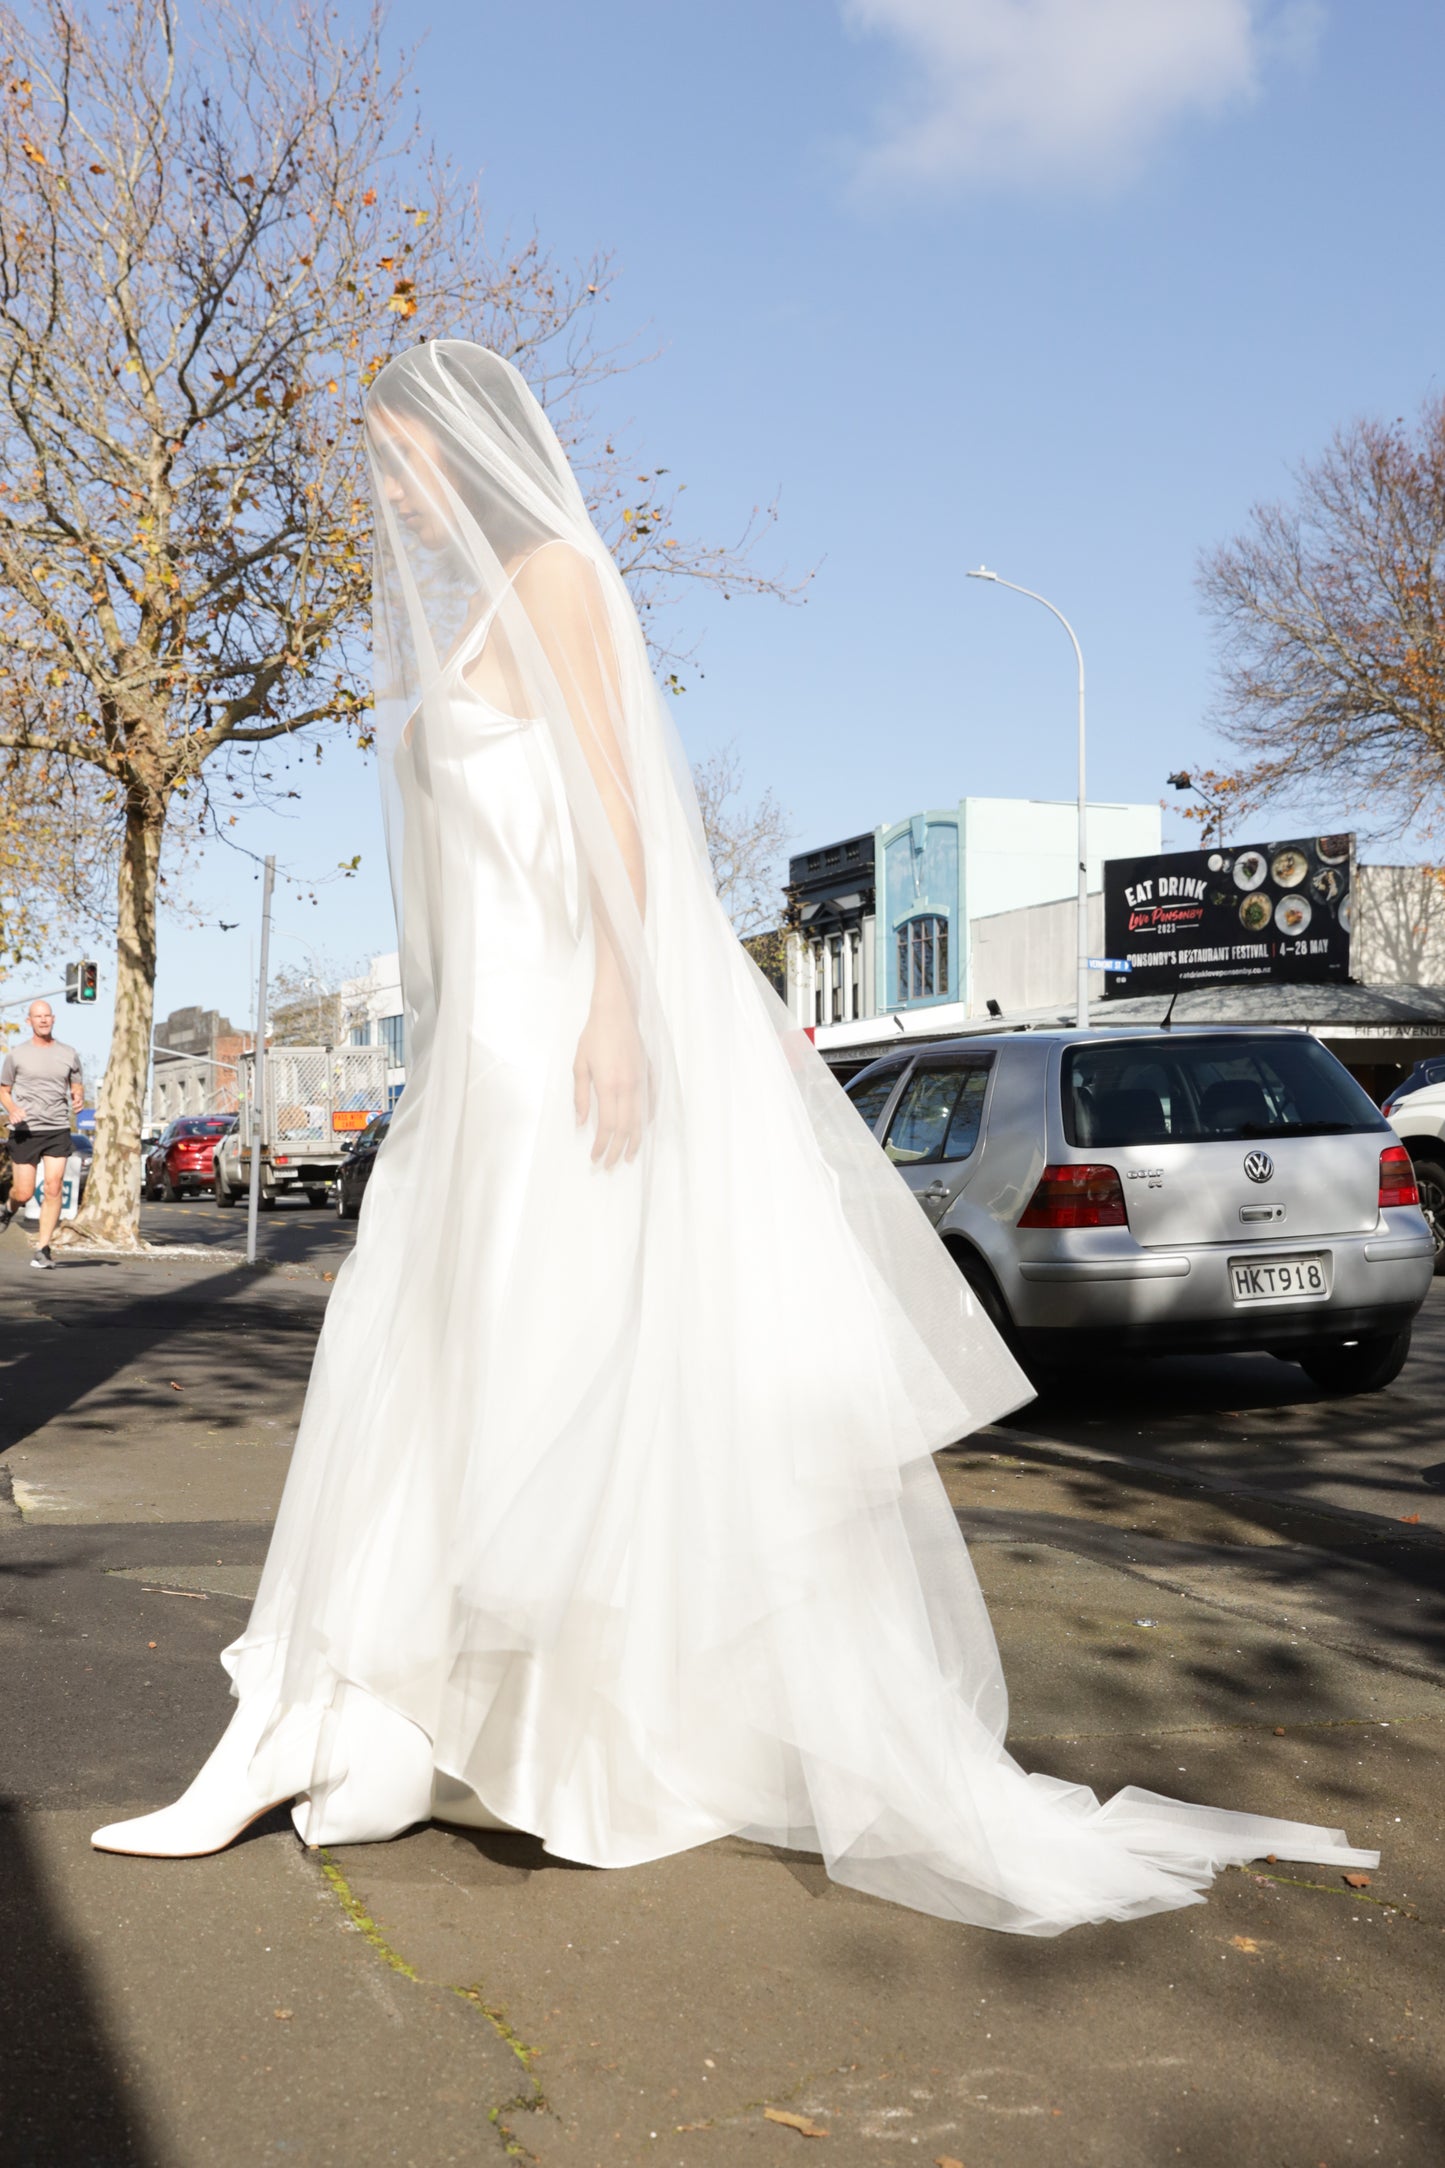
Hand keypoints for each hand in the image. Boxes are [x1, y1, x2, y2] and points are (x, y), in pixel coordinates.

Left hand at [572, 995, 645, 1167]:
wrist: (617, 1012)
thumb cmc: (594, 1035)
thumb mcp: (579, 1065)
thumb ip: (580, 1096)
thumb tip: (581, 1122)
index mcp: (609, 1085)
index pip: (608, 1126)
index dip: (602, 1146)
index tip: (595, 1157)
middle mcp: (628, 1087)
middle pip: (626, 1129)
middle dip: (618, 1151)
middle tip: (610, 1165)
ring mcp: (641, 1082)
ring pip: (640, 1120)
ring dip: (634, 1142)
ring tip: (629, 1157)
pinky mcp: (648, 1075)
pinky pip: (649, 1105)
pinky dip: (645, 1122)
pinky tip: (640, 1131)